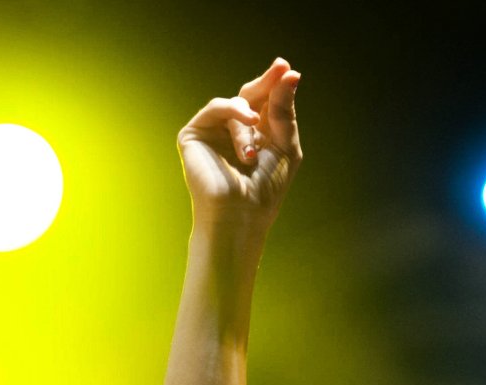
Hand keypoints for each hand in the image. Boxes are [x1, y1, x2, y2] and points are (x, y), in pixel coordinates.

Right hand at [176, 58, 302, 231]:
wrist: (240, 215)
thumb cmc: (265, 189)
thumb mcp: (285, 146)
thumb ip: (284, 112)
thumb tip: (291, 73)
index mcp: (258, 135)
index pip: (266, 103)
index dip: (276, 85)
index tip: (287, 69)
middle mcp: (235, 131)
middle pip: (250, 95)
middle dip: (265, 83)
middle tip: (280, 68)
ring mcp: (214, 132)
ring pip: (237, 105)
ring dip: (249, 122)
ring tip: (252, 153)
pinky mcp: (194, 134)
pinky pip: (215, 109)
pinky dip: (232, 111)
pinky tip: (248, 123)